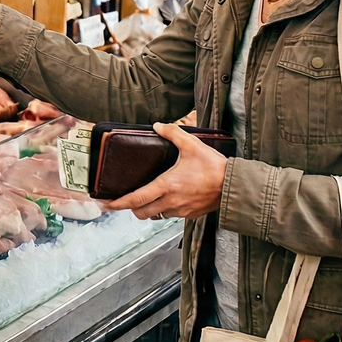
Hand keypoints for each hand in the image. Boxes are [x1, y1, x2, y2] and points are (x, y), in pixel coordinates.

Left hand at [101, 122, 227, 220]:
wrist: (234, 186)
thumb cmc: (214, 167)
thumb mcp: (192, 145)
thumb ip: (173, 133)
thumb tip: (158, 125)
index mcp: (167, 186)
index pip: (136, 199)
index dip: (119, 203)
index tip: (107, 204)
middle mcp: (171, 201)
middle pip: (141, 212)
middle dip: (131, 207)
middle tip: (125, 199)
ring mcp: (180, 210)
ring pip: (155, 215)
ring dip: (147, 209)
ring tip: (145, 199)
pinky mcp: (190, 215)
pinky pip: (170, 215)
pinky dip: (163, 210)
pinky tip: (166, 199)